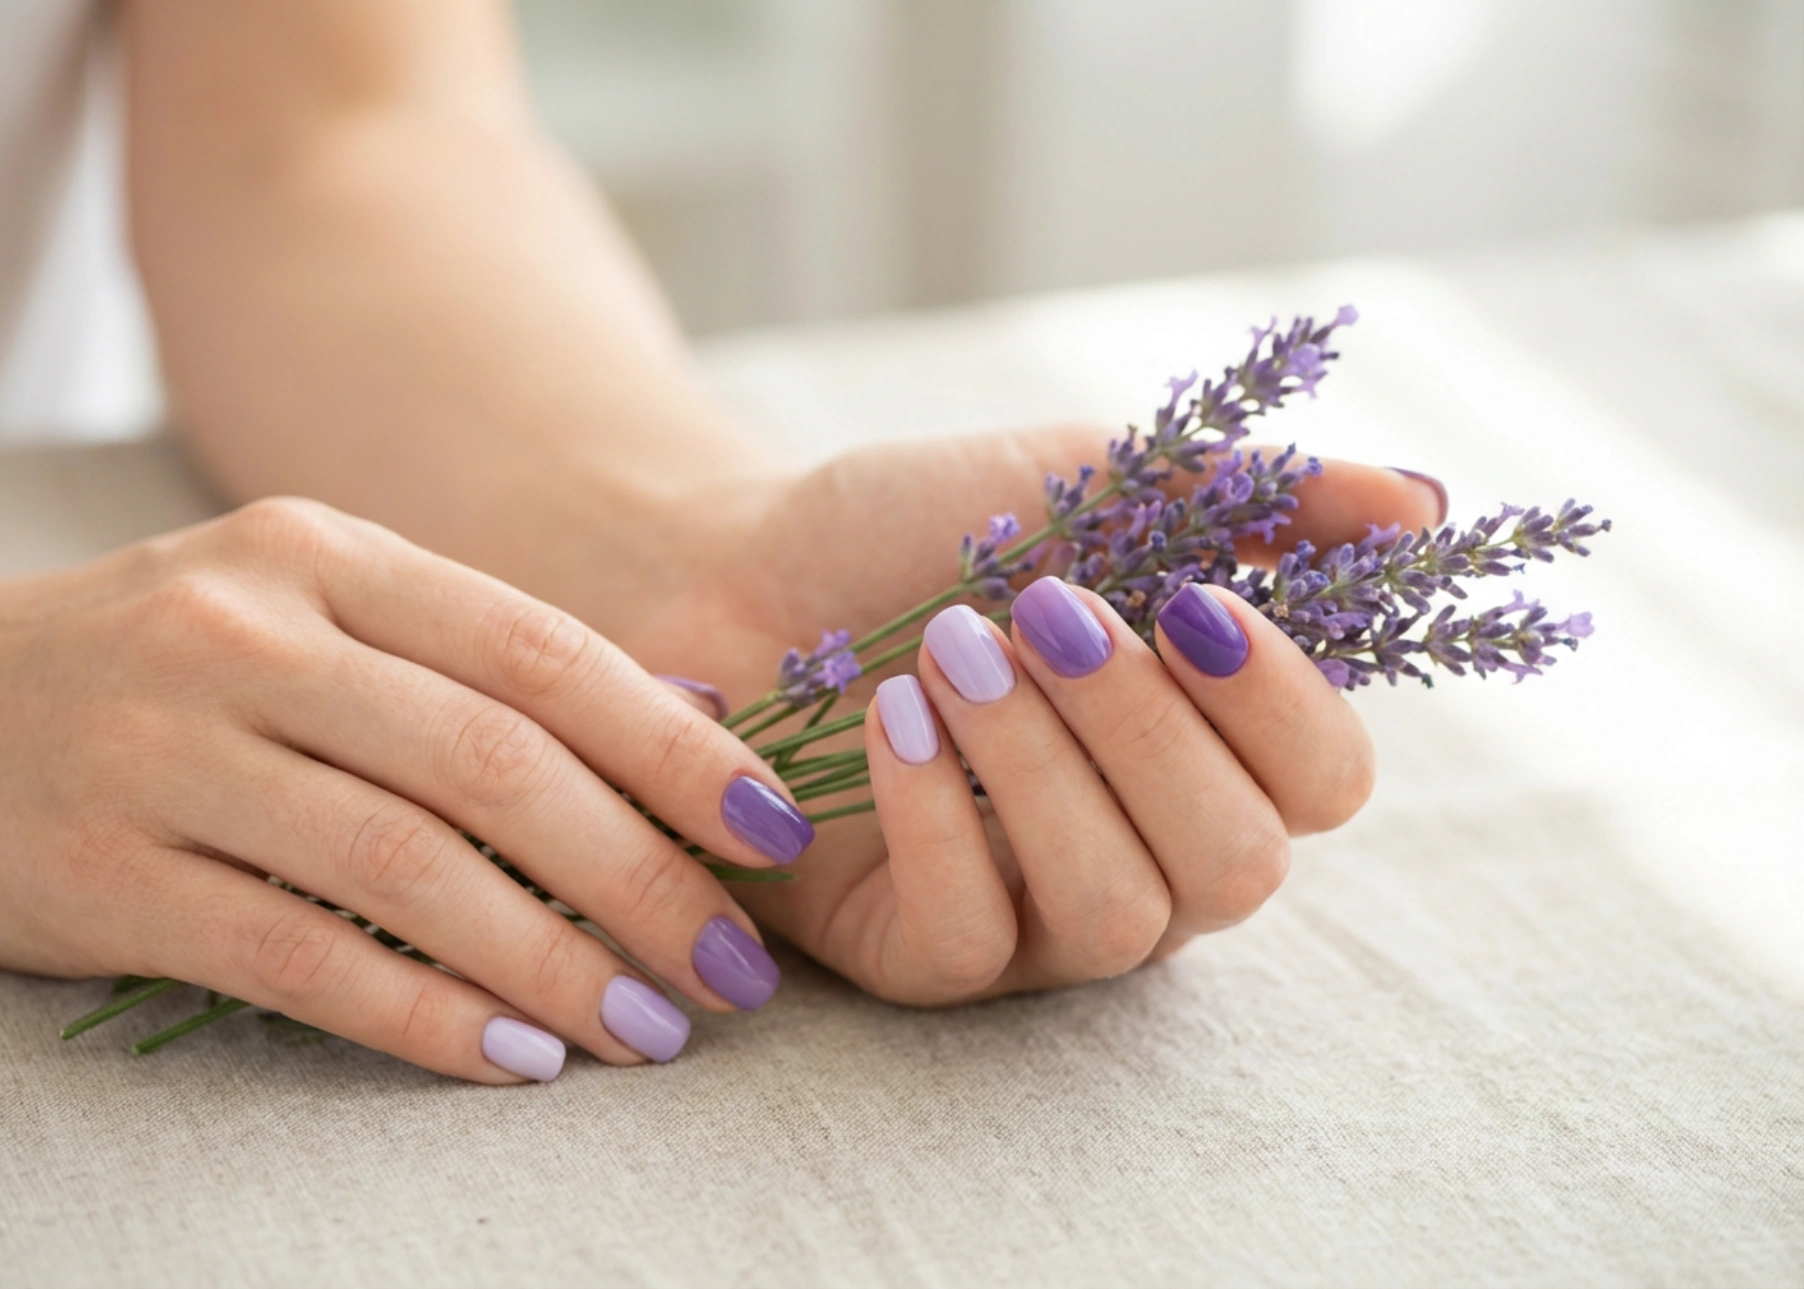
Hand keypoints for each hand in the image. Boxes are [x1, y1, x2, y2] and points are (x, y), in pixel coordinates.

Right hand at [0, 499, 807, 1080]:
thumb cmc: (163, 664)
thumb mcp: (307, 614)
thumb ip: (467, 665)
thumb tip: (677, 737)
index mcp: (328, 559)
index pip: (544, 652)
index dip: (674, 748)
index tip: (771, 833)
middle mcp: (251, 635)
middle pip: (495, 765)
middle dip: (639, 877)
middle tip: (730, 967)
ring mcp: (169, 751)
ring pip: (406, 867)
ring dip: (551, 962)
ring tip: (647, 1029)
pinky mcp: (104, 873)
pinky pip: (297, 957)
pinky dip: (421, 1014)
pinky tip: (511, 1057)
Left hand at [624, 425, 1444, 1002]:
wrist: (738, 573)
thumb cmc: (918, 532)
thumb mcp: (1083, 481)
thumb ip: (1249, 494)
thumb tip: (1427, 505)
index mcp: (1207, 741)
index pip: (1325, 782)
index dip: (1282, 707)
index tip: (1191, 602)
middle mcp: (1149, 848)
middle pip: (1238, 865)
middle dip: (1146, 731)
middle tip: (1045, 615)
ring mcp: (1040, 917)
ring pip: (1118, 911)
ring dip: (1040, 768)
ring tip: (947, 654)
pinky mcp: (927, 956)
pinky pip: (977, 939)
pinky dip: (937, 820)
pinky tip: (888, 722)